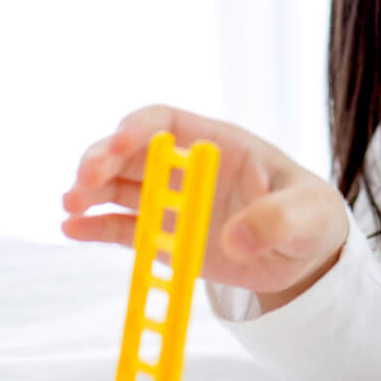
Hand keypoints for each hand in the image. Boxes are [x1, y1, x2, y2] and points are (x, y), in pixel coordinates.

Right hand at [60, 104, 349, 309]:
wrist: (306, 258)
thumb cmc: (311, 219)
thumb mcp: (308, 216)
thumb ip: (276, 220)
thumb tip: (236, 238)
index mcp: (220, 145)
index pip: (167, 122)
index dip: (138, 129)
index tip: (118, 145)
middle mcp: (188, 168)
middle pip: (132, 153)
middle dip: (102, 160)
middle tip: (81, 182)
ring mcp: (174, 202)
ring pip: (120, 187)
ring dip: (90, 191)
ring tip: (70, 206)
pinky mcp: (167, 237)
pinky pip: (124, 228)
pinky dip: (97, 227)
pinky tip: (72, 229)